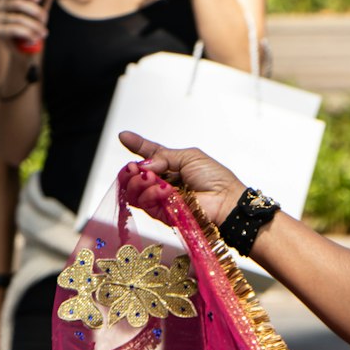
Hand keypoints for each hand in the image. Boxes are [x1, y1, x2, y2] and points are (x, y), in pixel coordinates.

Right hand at [0, 0, 54, 55]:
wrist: (25, 48)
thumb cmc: (32, 25)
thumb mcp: (40, 12)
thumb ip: (45, 0)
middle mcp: (1, 5)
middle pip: (18, 3)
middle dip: (35, 12)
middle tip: (45, 20)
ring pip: (19, 19)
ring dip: (35, 26)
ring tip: (44, 33)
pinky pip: (14, 29)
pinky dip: (28, 34)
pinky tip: (35, 39)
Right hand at [118, 132, 244, 224]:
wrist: (225, 200)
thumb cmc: (214, 178)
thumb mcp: (189, 156)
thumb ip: (163, 156)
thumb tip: (144, 164)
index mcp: (171, 166)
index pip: (149, 156)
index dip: (136, 145)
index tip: (123, 136)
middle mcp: (164, 182)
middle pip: (136, 175)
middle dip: (131, 169)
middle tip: (134, 167)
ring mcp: (161, 199)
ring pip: (134, 190)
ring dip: (136, 182)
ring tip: (147, 177)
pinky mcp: (162, 214)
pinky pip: (144, 203)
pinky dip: (149, 193)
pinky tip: (159, 189)